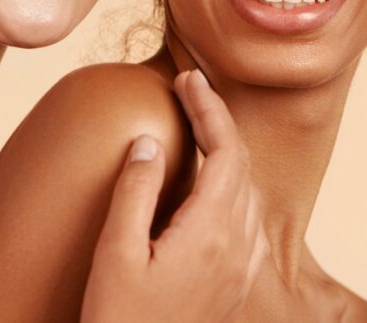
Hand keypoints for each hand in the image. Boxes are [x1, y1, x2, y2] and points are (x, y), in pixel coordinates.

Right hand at [80, 69, 267, 322]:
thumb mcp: (115, 254)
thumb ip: (134, 192)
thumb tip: (148, 142)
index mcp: (210, 232)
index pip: (225, 150)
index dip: (209, 107)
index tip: (188, 79)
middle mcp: (238, 247)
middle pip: (243, 165)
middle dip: (220, 121)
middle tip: (191, 92)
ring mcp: (243, 269)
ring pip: (251, 192)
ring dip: (230, 152)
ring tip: (201, 129)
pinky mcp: (238, 287)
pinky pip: (250, 221)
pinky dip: (235, 187)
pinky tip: (213, 190)